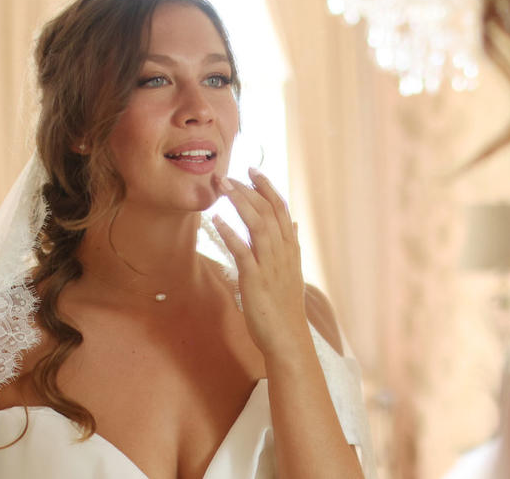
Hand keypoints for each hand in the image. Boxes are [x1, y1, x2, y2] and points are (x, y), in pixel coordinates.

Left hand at [211, 168, 309, 357]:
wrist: (287, 339)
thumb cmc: (285, 308)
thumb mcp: (292, 272)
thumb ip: (290, 246)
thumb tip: (293, 224)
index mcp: (290, 250)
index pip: (281, 210)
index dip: (267, 188)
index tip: (253, 171)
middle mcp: (283, 253)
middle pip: (268, 212)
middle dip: (249, 190)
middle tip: (229, 174)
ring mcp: (270, 265)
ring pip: (258, 225)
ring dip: (240, 203)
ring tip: (223, 187)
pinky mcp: (256, 279)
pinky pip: (243, 251)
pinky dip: (230, 233)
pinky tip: (217, 220)